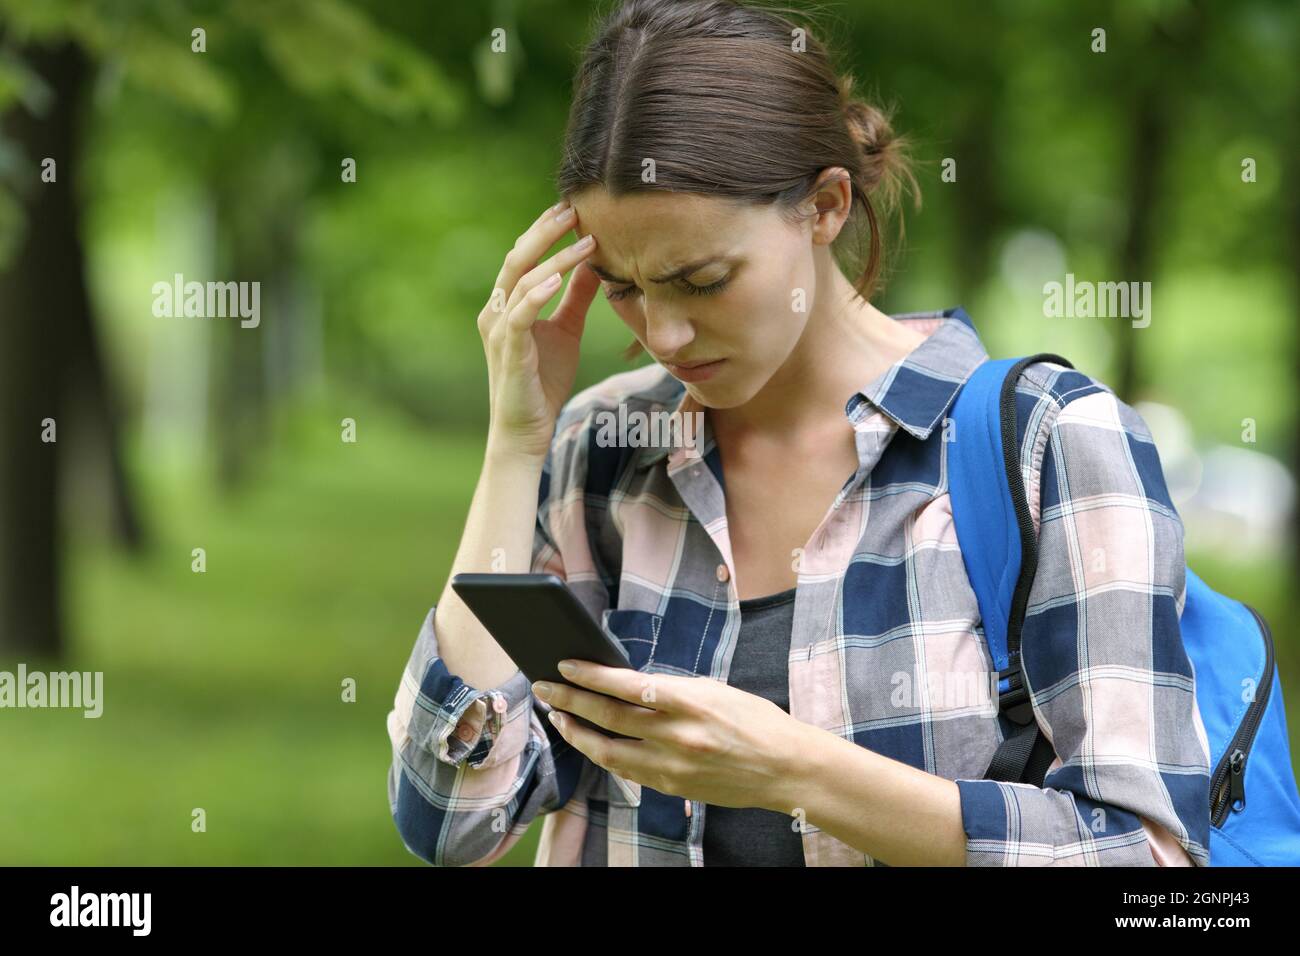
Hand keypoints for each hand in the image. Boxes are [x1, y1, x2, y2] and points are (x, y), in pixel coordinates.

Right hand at [479, 199, 600, 461]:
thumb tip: (593, 266)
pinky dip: (537, 293)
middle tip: (574, 209)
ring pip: (520, 280)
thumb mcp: (566, 331)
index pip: (524, 256)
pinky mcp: (508, 351)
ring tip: (583, 241)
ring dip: (553, 258)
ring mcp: (499, 330)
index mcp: (507, 304)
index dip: (545, 230)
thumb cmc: (543, 382)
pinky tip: (558, 278)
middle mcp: (496, 311)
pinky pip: (519, 315)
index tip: (573, 208)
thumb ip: (575, 298)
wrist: (525, 431)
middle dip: (545, 231)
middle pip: (518, 258)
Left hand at [532, 660, 808, 813]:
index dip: (590, 676)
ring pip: (607, 751)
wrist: (784, 767)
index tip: (565, 665)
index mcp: (689, 701)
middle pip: (607, 718)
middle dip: (569, 702)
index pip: (625, 686)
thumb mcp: (713, 690)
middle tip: (544, 688)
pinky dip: (603, 754)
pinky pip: (626, 770)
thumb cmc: (753, 720)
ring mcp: (672, 765)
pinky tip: (589, 741)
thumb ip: (670, 690)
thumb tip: (626, 687)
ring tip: (557, 717)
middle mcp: (677, 735)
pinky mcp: (671, 787)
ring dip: (576, 733)